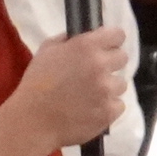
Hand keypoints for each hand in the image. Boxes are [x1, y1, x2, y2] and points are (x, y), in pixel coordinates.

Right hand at [4, 26, 130, 151]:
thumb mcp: (47, 50)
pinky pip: (119, 105)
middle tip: (95, 73)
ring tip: (90, 95)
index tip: (106, 47)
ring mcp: (107, 90)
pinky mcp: (109, 112)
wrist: (34, 120)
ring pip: (121, 84)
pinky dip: (108, 107)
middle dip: (111, 63)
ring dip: (109, 87)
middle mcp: (100, 65)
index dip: (112, 41)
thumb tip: (83, 38)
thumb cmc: (36, 83)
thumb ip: (68, 40)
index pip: (118, 35)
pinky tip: (92, 109)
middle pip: (123, 58)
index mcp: (86, 46)